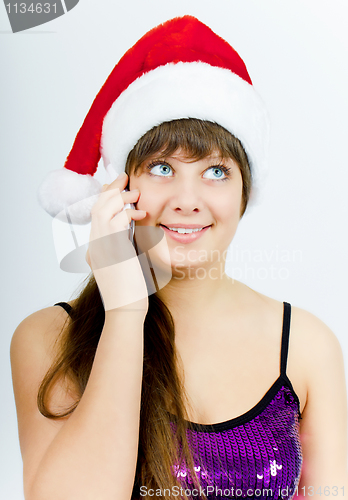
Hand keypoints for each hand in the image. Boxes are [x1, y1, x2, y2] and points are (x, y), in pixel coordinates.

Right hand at [86, 173, 148, 313]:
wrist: (124, 309)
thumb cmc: (129, 291)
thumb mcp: (124, 266)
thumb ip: (124, 249)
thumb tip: (132, 238)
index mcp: (96, 247)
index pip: (96, 213)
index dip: (105, 196)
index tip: (118, 186)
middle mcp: (94, 244)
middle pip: (96, 206)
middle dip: (111, 189)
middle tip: (125, 177)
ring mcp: (100, 246)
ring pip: (102, 208)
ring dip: (119, 197)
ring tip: (135, 193)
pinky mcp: (111, 249)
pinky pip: (114, 220)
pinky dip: (127, 212)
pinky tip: (140, 213)